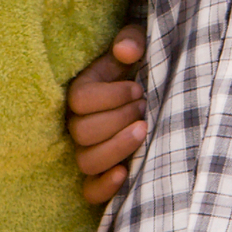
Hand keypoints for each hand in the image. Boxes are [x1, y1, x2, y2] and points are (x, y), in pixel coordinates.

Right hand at [68, 24, 147, 203]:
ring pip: (87, 161)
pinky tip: (125, 173)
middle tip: (144, 107)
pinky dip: (105, 186)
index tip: (137, 89)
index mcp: (81, 93)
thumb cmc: (142, 69)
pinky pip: (90, 191)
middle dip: (119, 118)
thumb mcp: (137, 46)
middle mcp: (77, 125)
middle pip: (83, 132)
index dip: (110, 95)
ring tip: (145, 130)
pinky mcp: (101, 177)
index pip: (79, 100)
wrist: (154, 95)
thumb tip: (126, 52)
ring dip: (117, 147)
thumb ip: (131, 40)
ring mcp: (88, 152)